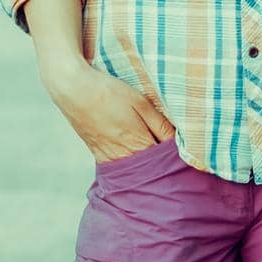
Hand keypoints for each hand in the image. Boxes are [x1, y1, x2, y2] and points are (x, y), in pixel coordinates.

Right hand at [42, 61, 176, 163]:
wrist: (73, 90)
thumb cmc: (108, 92)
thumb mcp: (140, 103)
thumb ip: (161, 124)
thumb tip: (180, 142)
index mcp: (139, 144)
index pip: (166, 163)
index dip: (178, 160)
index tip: (189, 157)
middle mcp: (124, 157)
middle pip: (151, 171)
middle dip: (164, 167)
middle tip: (178, 163)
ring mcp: (109, 157)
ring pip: (135, 171)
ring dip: (147, 168)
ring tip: (158, 160)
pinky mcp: (98, 154)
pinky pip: (119, 167)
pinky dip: (130, 165)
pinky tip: (135, 158)